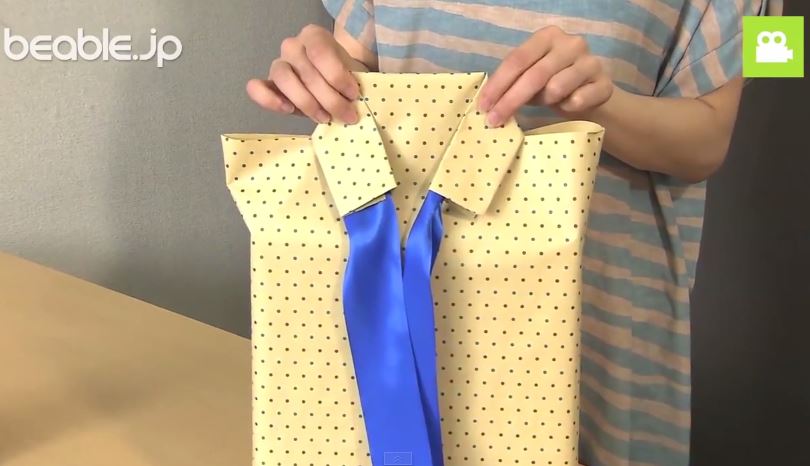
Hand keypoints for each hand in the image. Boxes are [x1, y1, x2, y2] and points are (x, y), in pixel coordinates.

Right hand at [246, 24, 361, 123]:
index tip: (353, 94)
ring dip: (307, 103)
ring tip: (324, 117)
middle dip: (330, 99)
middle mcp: (293, 46)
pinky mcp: (269, 84)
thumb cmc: (343, 76)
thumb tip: (353, 102)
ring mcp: (278, 64)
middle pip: (307, 72)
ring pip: (285, 80)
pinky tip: (288, 109)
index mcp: (314, 37)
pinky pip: (257, 88)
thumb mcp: (353, 74)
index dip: (337, 76)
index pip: (320, 52)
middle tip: (347, 115)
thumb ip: (351, 83)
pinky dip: (269, 100)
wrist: (333, 83)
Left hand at [479, 25, 612, 125]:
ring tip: (547, 102)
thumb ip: (512, 81)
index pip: (517, 59)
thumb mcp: (530, 76)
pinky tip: (569, 104)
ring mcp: (590, 62)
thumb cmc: (553, 83)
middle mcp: (570, 43)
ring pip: (555, 88)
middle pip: (534, 75)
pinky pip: (576, 101)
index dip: (498, 84)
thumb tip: (487, 103)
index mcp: (547, 36)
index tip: (483, 106)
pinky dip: (567, 107)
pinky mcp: (604, 84)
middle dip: (510, 101)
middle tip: (494, 121)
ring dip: (545, 101)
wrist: (591, 95)